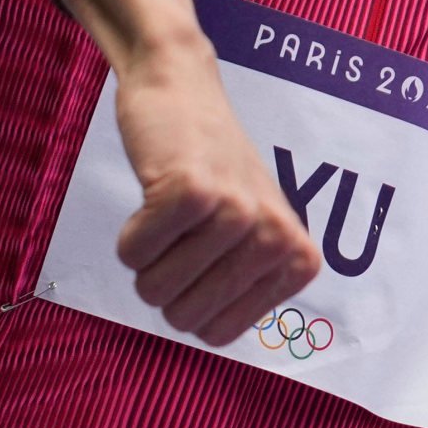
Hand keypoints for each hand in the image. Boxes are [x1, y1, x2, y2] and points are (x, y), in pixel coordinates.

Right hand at [112, 40, 320, 343]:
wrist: (182, 90)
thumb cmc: (211, 169)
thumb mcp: (252, 233)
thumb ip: (245, 289)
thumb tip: (216, 337)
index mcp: (296, 262)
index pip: (215, 336)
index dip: (191, 299)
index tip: (206, 250)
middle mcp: (276, 241)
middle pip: (181, 318)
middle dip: (165, 278)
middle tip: (184, 227)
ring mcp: (236, 215)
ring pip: (153, 291)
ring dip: (147, 254)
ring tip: (172, 207)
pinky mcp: (192, 194)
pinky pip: (132, 256)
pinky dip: (131, 231)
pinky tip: (155, 192)